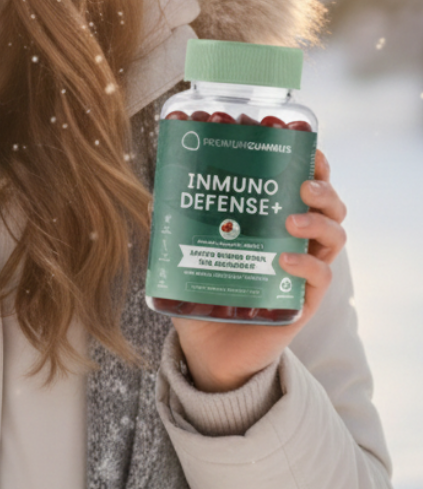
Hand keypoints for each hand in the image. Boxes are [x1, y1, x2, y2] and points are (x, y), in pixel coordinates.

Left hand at [173, 149, 345, 391]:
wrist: (211, 348)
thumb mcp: (186, 255)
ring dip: (317, 219)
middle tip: (303, 180)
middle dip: (322, 185)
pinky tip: (283, 258)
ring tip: (289, 217)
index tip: (299, 140)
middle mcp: (297, 240)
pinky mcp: (304, 300)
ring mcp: (304, 269)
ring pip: (334, 235)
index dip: (307, 160)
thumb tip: (155, 200)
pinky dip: (306, 263)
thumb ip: (174, 229)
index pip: (301, 182)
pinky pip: (321, 276)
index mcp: (274, 221)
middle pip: (330, 204)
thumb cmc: (204, 294)